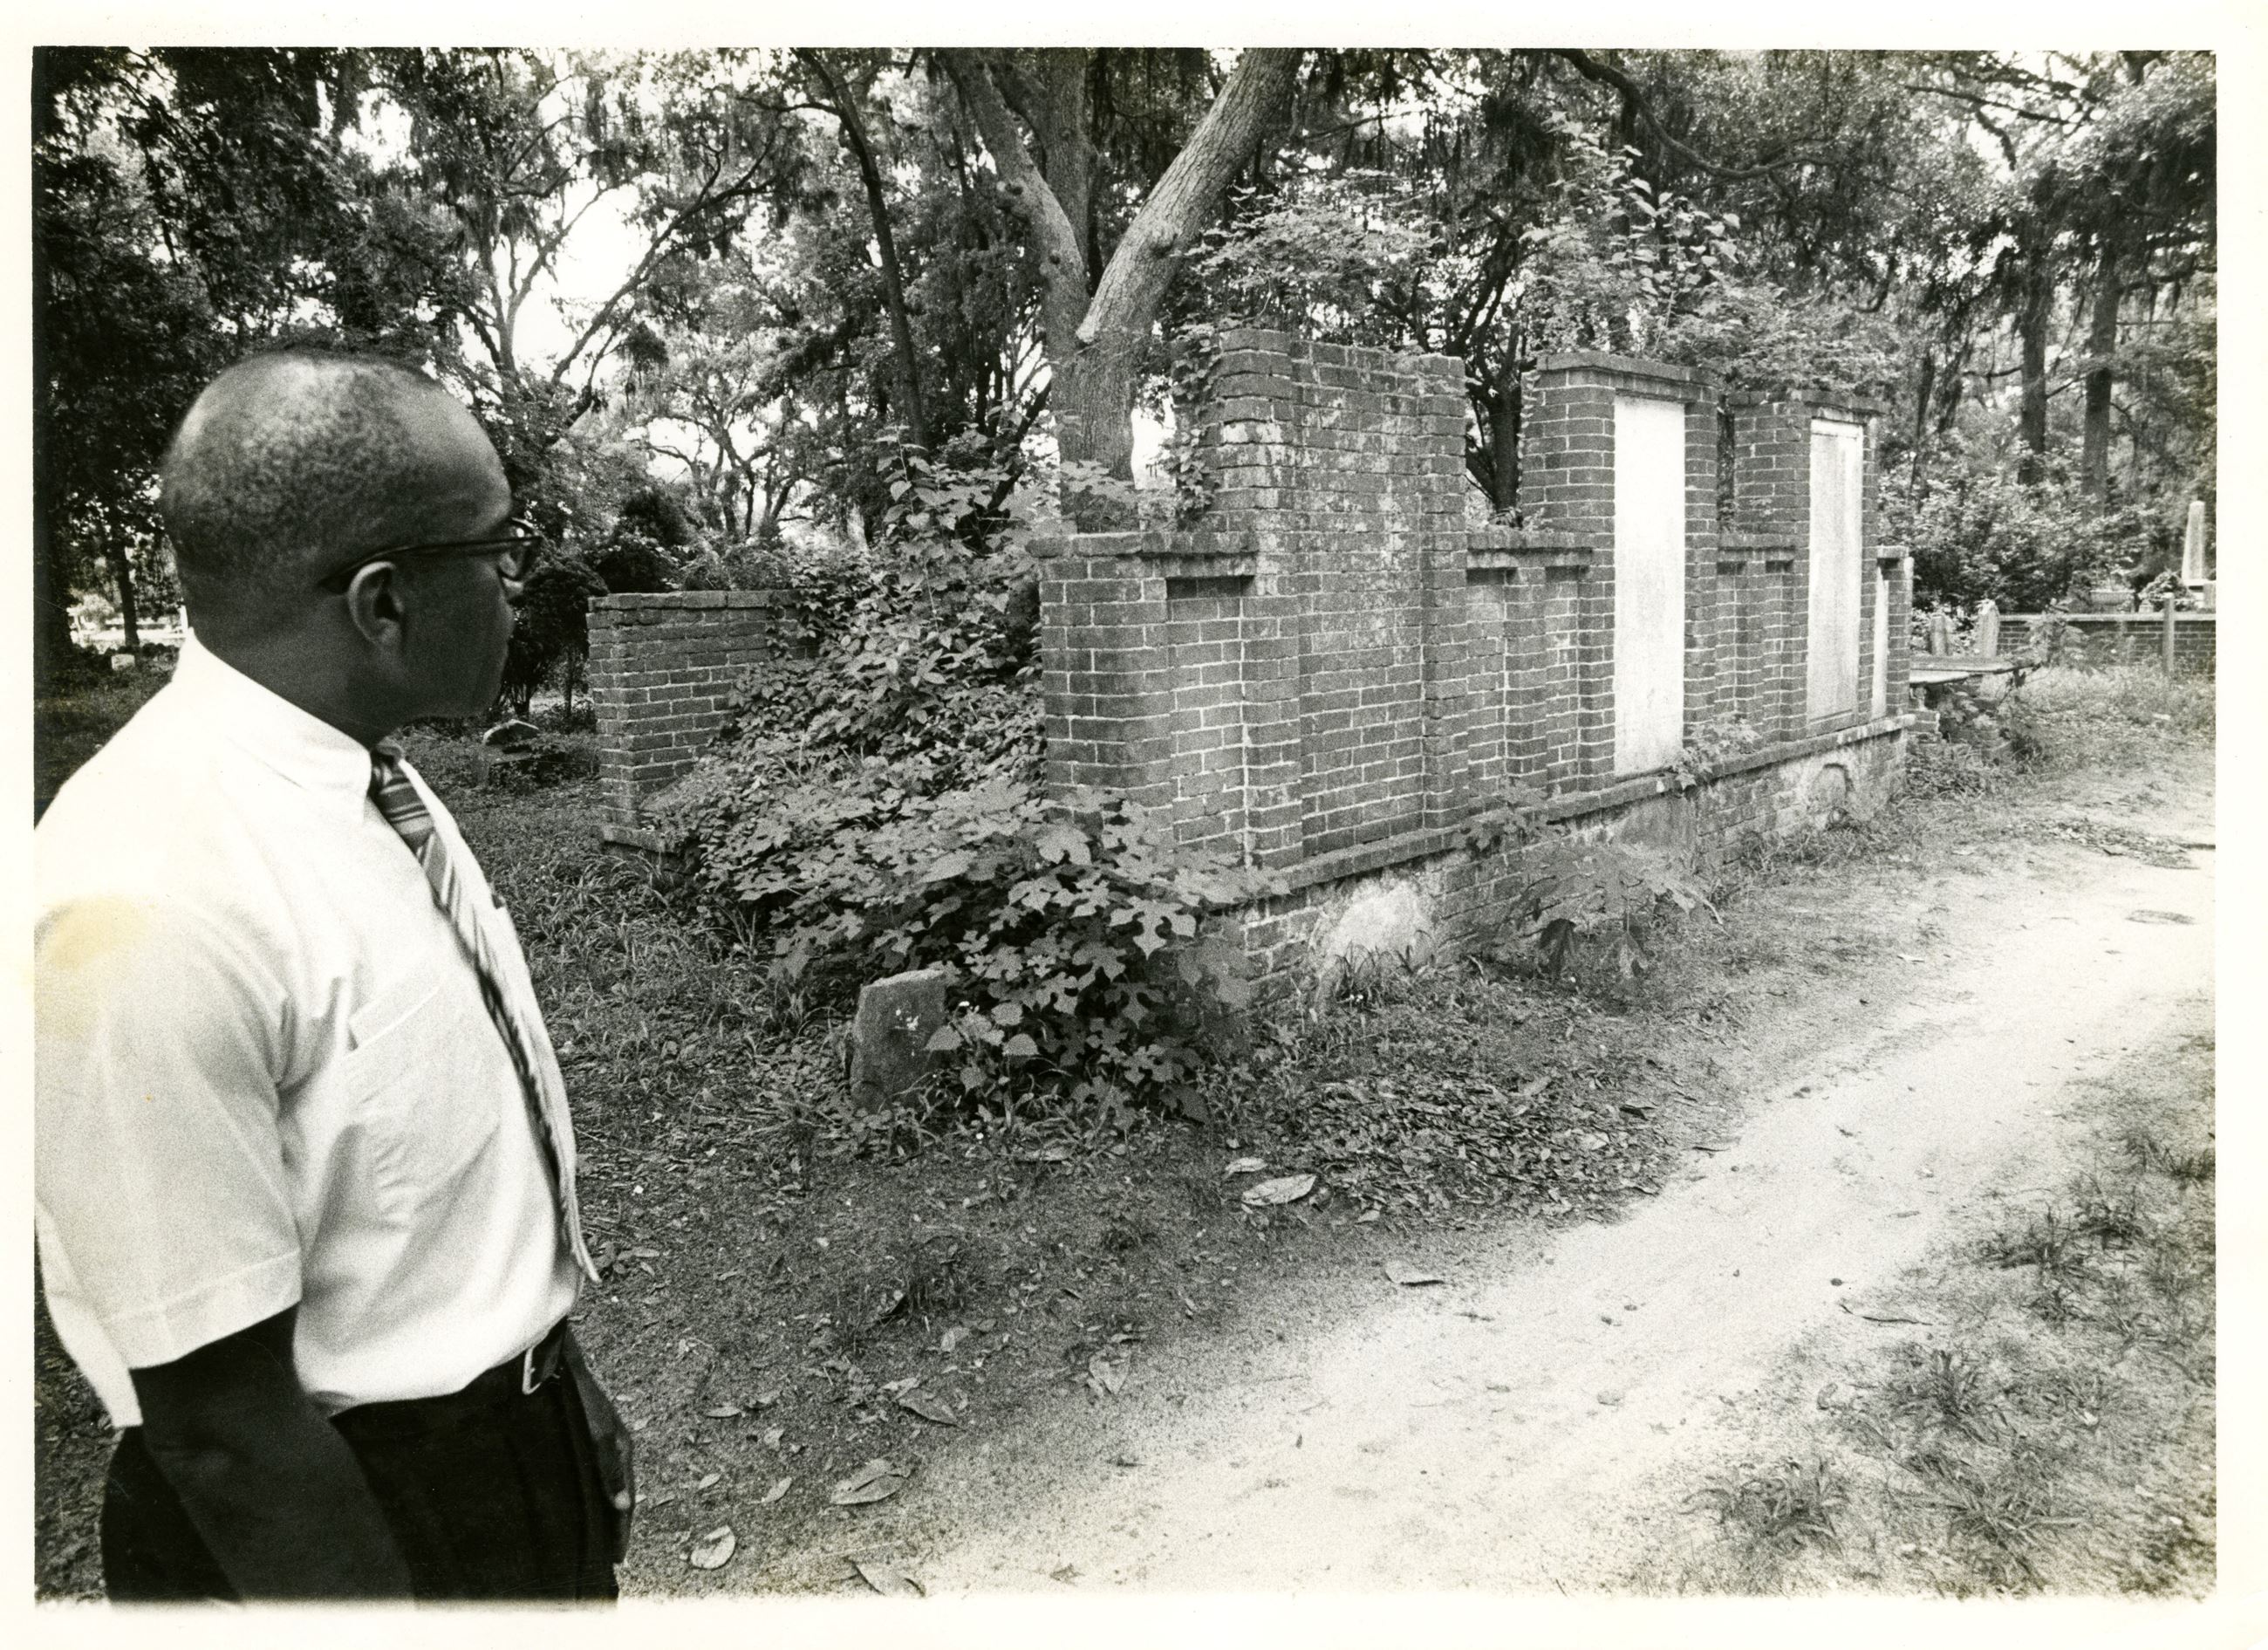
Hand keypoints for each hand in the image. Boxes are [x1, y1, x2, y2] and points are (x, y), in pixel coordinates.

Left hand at [562, 1332, 634, 1562]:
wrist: (555, 1362)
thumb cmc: (578, 1396)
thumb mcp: (597, 1434)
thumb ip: (609, 1470)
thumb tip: (623, 1506)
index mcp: (622, 1447)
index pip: (627, 1498)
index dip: (621, 1528)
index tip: (616, 1557)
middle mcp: (613, 1445)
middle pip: (616, 1493)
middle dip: (613, 1522)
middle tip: (605, 1553)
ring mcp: (596, 1439)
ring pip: (600, 1483)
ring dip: (598, 1508)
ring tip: (590, 1534)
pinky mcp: (579, 1435)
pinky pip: (587, 1472)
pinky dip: (586, 1492)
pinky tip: (572, 1501)